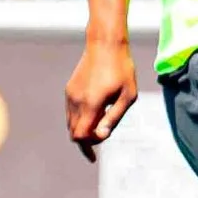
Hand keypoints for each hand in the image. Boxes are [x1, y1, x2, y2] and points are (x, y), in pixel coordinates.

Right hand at [66, 37, 137, 152]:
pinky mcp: (70, 89)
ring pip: (70, 123)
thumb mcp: (128, 96)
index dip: (88, 148)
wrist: (105, 44)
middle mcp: (76, 101)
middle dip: (85, 141)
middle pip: (74, 133)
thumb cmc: (122, 69)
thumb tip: (102, 136)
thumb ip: (114, 118)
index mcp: (91, 104)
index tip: (96, 153)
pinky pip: (70, 112)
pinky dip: (79, 119)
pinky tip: (94, 114)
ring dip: (82, 130)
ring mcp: (71, 95)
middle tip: (101, 139)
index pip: (81, 136)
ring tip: (99, 126)